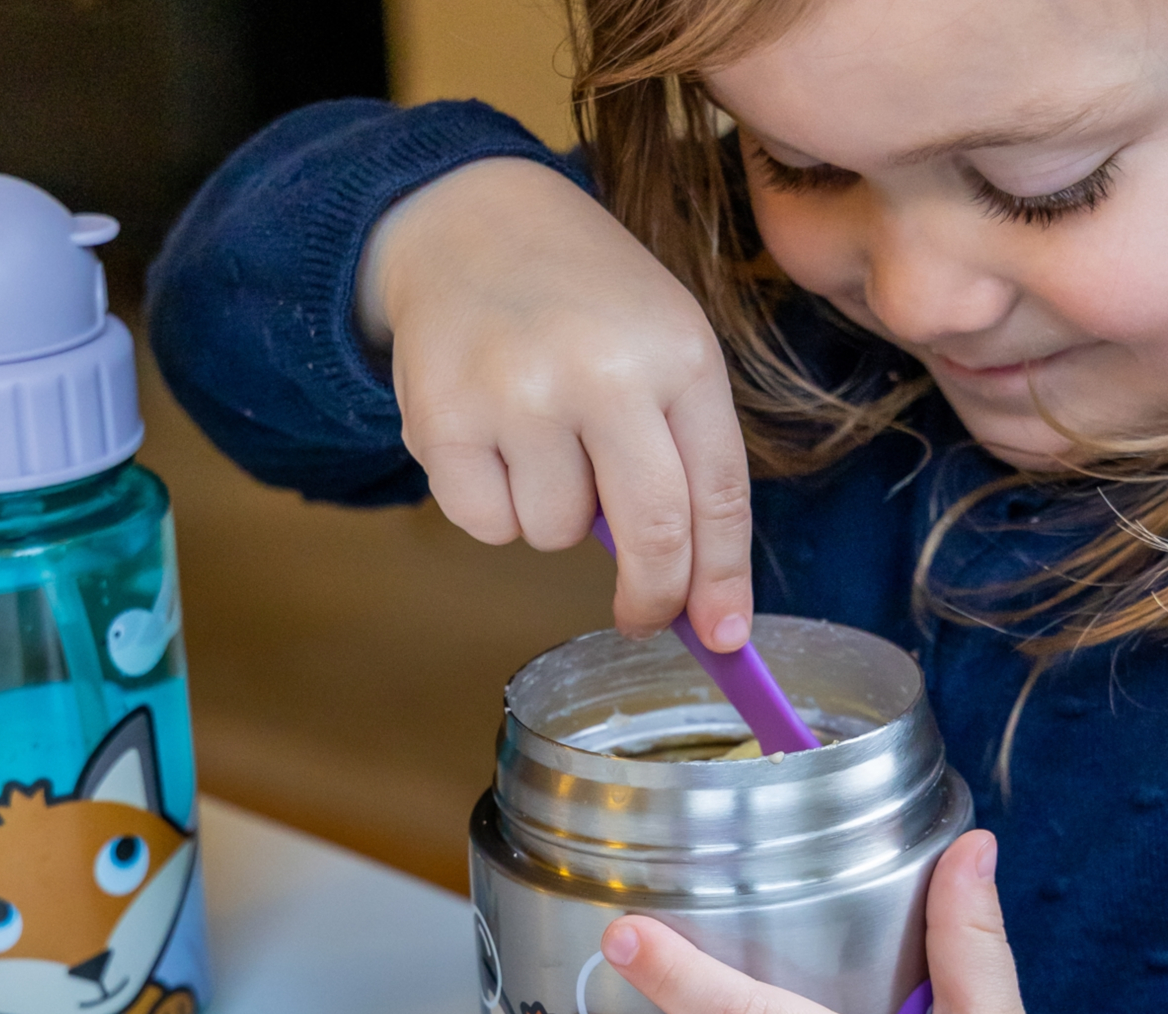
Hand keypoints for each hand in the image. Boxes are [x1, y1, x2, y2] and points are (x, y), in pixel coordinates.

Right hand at [359, 158, 752, 649]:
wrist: (469, 222)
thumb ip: (684, 458)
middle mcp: (603, 371)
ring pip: (556, 535)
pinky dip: (492, 507)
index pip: (718, 494)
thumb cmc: (586, 306)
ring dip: (554, 517)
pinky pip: (486, 525)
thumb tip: (696, 599)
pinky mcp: (443, 416)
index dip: (722, 579)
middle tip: (641, 618)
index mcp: (679, 353)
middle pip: (652, 535)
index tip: (724, 636)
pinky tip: (492, 441)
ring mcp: (519, 393)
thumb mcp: (661, 349)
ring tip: (541, 441)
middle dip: (652, 598)